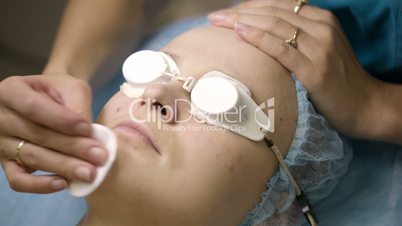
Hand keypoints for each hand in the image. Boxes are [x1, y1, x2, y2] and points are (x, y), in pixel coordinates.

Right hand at [0, 74, 107, 193]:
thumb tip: (89, 134)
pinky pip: (18, 180)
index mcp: (11, 91)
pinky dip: (40, 185)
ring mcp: (1, 143)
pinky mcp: (7, 164)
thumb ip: (77, 105)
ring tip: (90, 172)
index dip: (62, 120)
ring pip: (32, 158)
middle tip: (99, 156)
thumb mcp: (70, 87)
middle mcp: (1, 118)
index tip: (88, 129)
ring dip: (64, 167)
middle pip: (37, 135)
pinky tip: (63, 183)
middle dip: (72, 147)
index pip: (34, 107)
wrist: (46, 100)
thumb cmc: (59, 92)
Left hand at [208, 0, 384, 139]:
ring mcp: (319, 47)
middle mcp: (321, 27)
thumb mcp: (320, 51)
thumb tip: (262, 38)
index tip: (227, 14)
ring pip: (274, 24)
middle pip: (272, 12)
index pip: (278, 5)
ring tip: (217, 23)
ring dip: (241, 21)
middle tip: (215, 18)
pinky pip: (281, 48)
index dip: (249, 7)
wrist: (365, 106)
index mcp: (321, 20)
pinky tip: (239, 32)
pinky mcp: (315, 69)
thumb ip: (298, 39)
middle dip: (239, 12)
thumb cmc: (338, 81)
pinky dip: (258, 38)